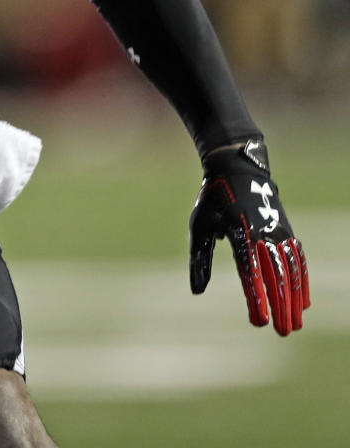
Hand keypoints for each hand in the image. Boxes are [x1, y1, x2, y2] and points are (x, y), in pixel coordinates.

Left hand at [189, 138, 309, 334]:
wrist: (236, 168)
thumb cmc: (212, 201)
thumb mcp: (199, 225)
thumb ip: (199, 259)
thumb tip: (197, 291)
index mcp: (239, 231)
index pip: (250, 271)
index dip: (256, 297)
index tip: (258, 322)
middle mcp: (263, 232)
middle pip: (275, 275)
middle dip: (280, 305)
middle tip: (282, 332)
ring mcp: (279, 231)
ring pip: (290, 270)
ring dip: (294, 299)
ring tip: (295, 324)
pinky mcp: (287, 230)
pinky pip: (297, 259)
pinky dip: (302, 281)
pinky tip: (303, 303)